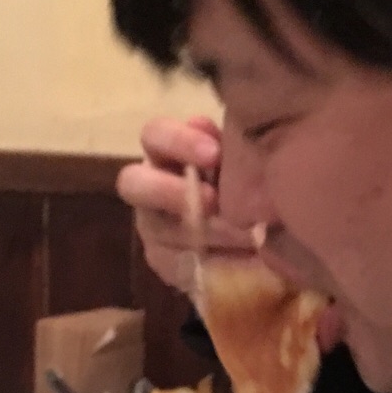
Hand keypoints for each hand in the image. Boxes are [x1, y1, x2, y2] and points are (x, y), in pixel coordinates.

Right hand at [116, 116, 257, 296]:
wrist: (259, 232)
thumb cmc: (248, 181)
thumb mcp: (243, 161)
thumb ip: (229, 144)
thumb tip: (208, 127)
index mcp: (167, 152)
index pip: (155, 135)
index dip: (179, 141)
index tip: (215, 153)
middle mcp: (149, 187)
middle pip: (133, 182)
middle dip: (168, 190)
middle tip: (212, 200)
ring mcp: (152, 228)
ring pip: (157, 229)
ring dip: (203, 233)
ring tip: (247, 237)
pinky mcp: (162, 262)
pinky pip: (175, 264)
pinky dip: (214, 262)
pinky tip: (247, 260)